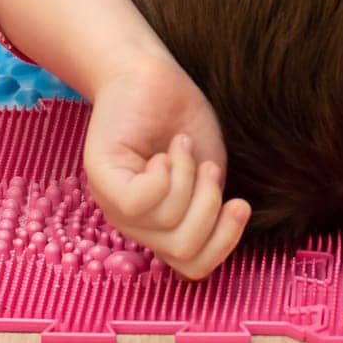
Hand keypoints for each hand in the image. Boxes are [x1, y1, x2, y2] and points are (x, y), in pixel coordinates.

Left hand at [83, 51, 251, 280]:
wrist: (155, 74)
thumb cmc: (182, 119)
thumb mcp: (208, 171)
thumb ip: (210, 208)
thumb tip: (221, 239)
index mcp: (161, 227)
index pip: (192, 268)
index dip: (224, 244)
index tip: (241, 204)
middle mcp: (134, 224)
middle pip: (184, 251)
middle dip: (210, 206)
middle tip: (207, 166)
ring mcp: (113, 204)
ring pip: (166, 223)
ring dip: (189, 178)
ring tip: (182, 146)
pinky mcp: (102, 177)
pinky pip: (140, 202)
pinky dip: (167, 173)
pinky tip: (165, 150)